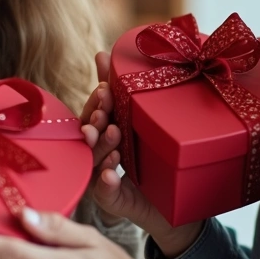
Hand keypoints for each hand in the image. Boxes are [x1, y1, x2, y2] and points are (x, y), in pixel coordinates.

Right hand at [83, 52, 202, 258]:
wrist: (171, 204)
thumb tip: (101, 54)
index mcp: (100, 137)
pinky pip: (104, 192)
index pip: (90, 116)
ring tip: (114, 135)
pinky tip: (111, 174)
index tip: (104, 91)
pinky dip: (106, 182)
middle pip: (88, 138)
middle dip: (95, 122)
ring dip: (102, 147)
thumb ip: (116, 90)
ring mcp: (99, 181)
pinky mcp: (111, 202)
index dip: (95, 104)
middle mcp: (95, 157)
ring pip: (93, 162)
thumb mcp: (136, 121)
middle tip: (106, 113)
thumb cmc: (151, 160)